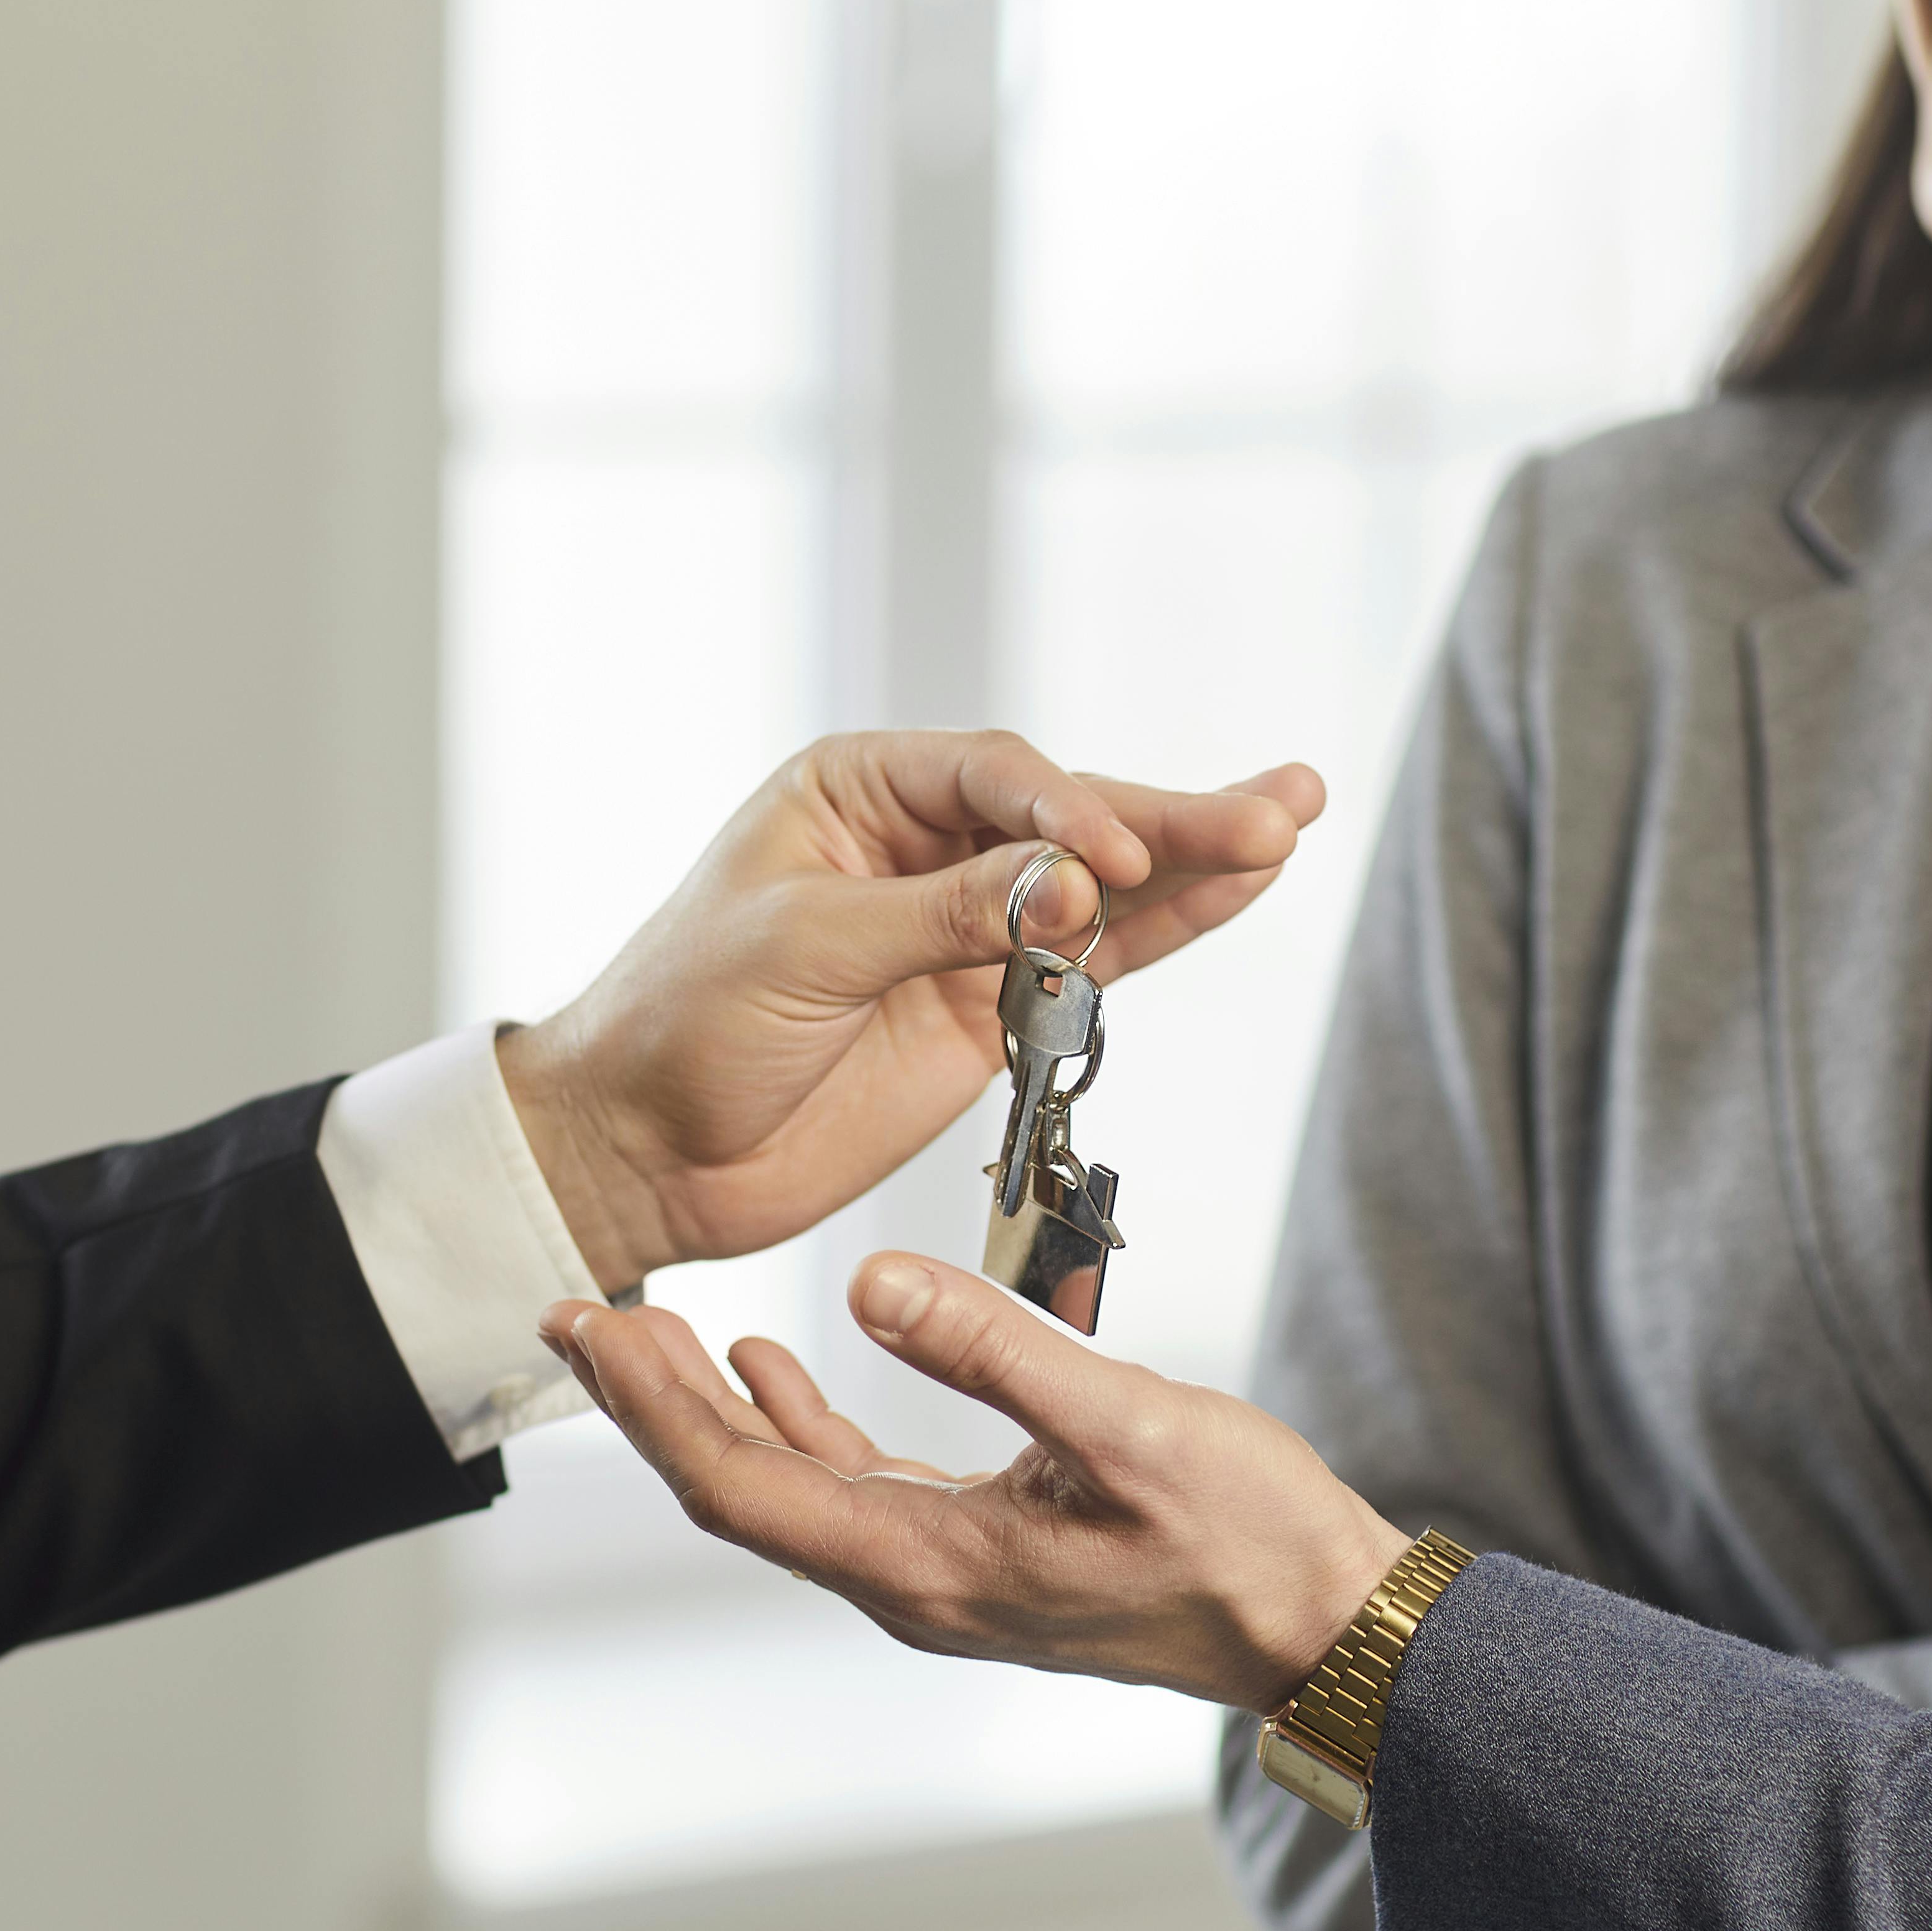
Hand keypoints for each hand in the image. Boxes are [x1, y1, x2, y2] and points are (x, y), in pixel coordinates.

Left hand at [496, 732, 1323, 1294]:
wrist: (641, 1151)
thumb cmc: (680, 1024)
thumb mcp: (801, 950)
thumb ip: (944, 915)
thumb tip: (1071, 886)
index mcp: (857, 792)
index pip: (995, 779)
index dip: (1066, 815)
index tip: (1110, 861)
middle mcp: (924, 844)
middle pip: (1070, 821)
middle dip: (1172, 819)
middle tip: (1279, 805)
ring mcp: (967, 929)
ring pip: (1103, 887)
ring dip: (1196, 861)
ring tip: (1290, 821)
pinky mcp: (990, 1010)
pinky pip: (1095, 963)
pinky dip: (1168, 932)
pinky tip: (1242, 889)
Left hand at [540, 1255, 1412, 1712]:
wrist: (1322, 1628)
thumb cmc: (1244, 1537)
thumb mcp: (1125, 1423)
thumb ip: (995, 1351)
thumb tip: (872, 1284)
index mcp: (925, 1565)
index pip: (737, 1484)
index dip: (648, 1407)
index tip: (584, 1324)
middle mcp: (912, 1585)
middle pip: (739, 1491)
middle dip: (652, 1402)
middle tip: (581, 1310)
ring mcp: (942, 1577)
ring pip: (787, 1490)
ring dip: (715, 1411)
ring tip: (650, 1329)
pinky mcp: (978, 1554)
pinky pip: (850, 1489)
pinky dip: (798, 1425)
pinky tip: (778, 1369)